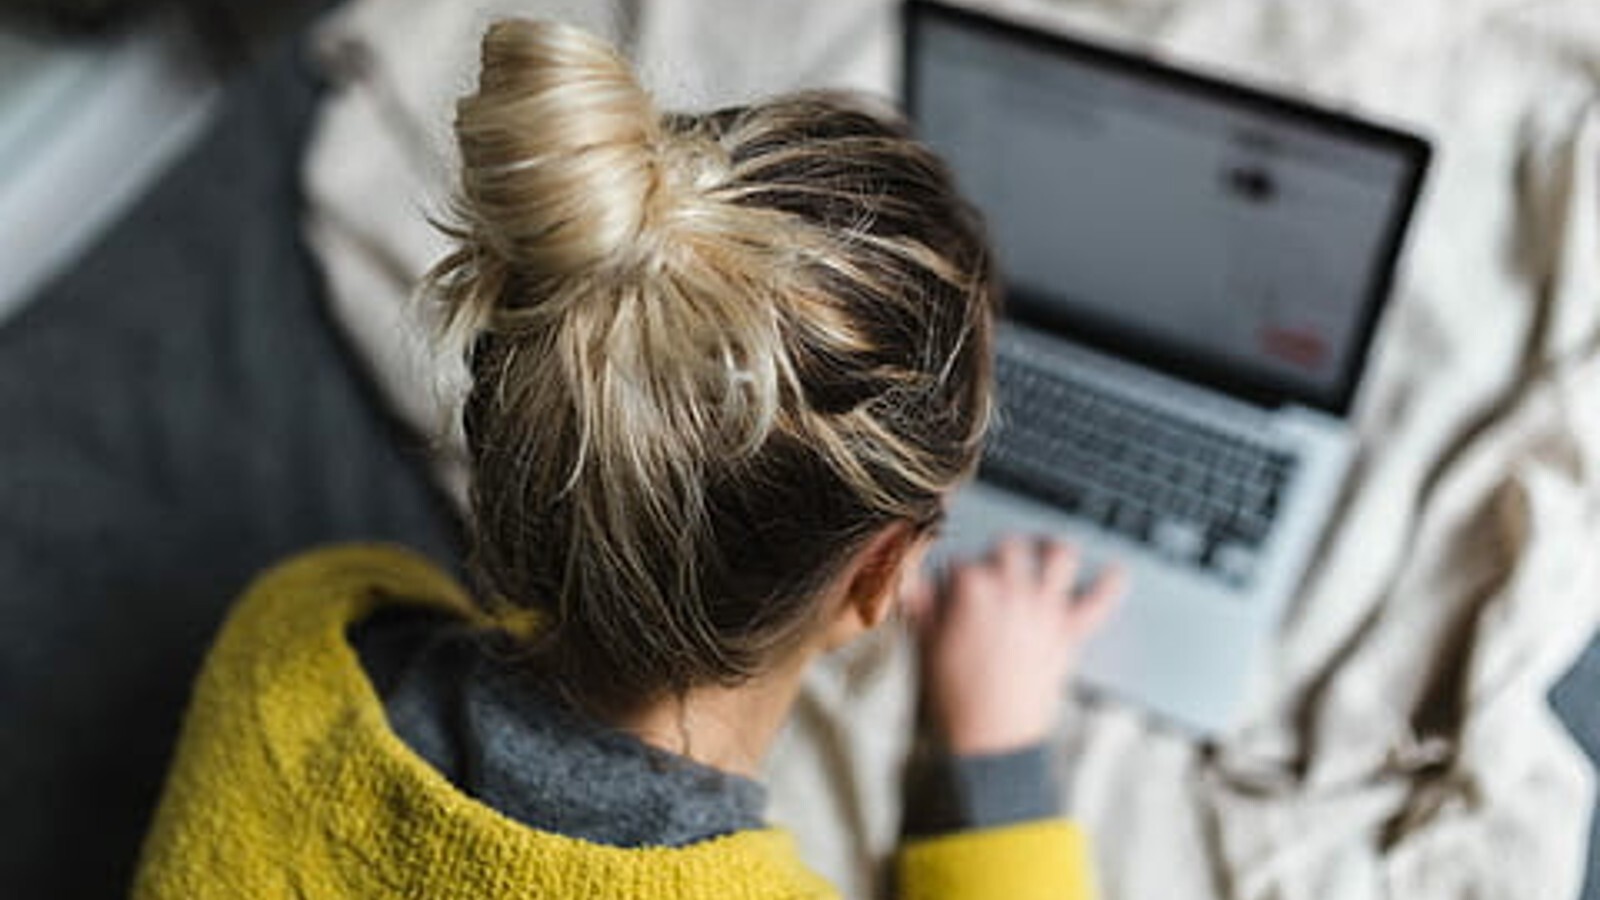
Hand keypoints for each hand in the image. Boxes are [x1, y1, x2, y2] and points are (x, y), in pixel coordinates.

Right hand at [902, 536, 1125, 755]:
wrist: (992, 739)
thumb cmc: (957, 698)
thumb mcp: (926, 647)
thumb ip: (923, 607)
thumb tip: (914, 583)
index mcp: (973, 591)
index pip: (962, 564)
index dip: (954, 576)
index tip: (950, 589)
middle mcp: (1013, 591)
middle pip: (1009, 548)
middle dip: (998, 552)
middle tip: (991, 566)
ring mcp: (1044, 610)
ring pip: (1058, 557)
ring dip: (1051, 549)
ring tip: (1046, 547)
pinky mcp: (1068, 633)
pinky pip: (1097, 603)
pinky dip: (1109, 586)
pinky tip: (1117, 572)